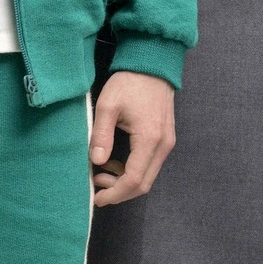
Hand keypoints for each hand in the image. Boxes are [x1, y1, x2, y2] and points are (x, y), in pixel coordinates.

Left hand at [89, 70, 175, 207]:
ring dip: (124, 181)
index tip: (97, 198)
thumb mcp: (108, 105)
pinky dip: (132, 170)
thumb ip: (101, 135)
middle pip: (144, 184)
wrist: (152, 65)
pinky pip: (149, 165)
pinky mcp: (165, 140)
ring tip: (101, 173)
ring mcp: (167, 143)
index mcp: (149, 139)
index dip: (115, 193)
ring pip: (147, 177)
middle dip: (119, 192)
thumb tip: (95, 161)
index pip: (134, 179)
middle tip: (97, 188)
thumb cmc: (129, 82)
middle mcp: (163, 146)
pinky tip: (113, 161)